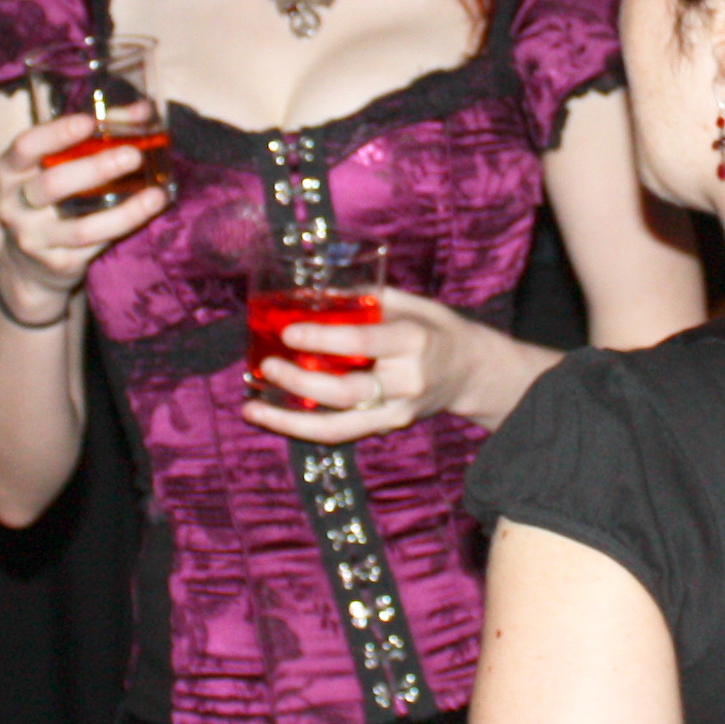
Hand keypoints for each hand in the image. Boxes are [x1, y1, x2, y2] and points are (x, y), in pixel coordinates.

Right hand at [0, 108, 166, 304]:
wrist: (29, 266)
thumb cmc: (51, 200)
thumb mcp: (56, 166)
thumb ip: (95, 135)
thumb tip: (143, 112)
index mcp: (10, 172)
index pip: (26, 146)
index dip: (56, 132)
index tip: (90, 121)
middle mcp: (14, 205)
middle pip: (52, 184)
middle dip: (96, 168)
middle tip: (133, 155)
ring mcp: (33, 239)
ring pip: (80, 227)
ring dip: (123, 211)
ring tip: (155, 195)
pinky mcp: (57, 264)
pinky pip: (95, 246)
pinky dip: (124, 228)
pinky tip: (148, 213)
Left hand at [241, 287, 500, 443]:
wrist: (472, 371)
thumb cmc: (434, 328)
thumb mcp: (410, 304)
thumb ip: (367, 300)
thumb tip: (313, 291)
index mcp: (414, 342)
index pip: (363, 342)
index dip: (323, 338)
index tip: (289, 332)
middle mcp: (406, 382)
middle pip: (346, 391)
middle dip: (300, 382)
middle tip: (266, 366)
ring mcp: (398, 412)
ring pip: (338, 427)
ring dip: (291, 421)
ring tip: (253, 409)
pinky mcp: (388, 427)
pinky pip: (341, 432)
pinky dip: (304, 426)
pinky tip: (274, 416)